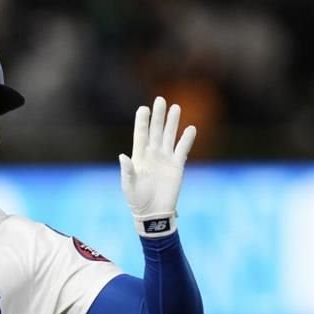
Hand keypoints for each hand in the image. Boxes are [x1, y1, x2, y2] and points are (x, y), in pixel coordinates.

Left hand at [119, 96, 196, 236]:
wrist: (153, 213)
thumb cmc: (136, 200)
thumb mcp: (128, 186)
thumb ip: (127, 171)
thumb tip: (123, 156)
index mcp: (138, 157)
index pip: (140, 135)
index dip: (142, 122)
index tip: (143, 108)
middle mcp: (152, 155)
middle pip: (156, 131)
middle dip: (158, 116)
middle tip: (160, 100)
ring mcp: (165, 159)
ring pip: (169, 136)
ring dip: (172, 123)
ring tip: (175, 107)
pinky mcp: (177, 166)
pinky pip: (182, 150)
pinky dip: (186, 139)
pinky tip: (191, 128)